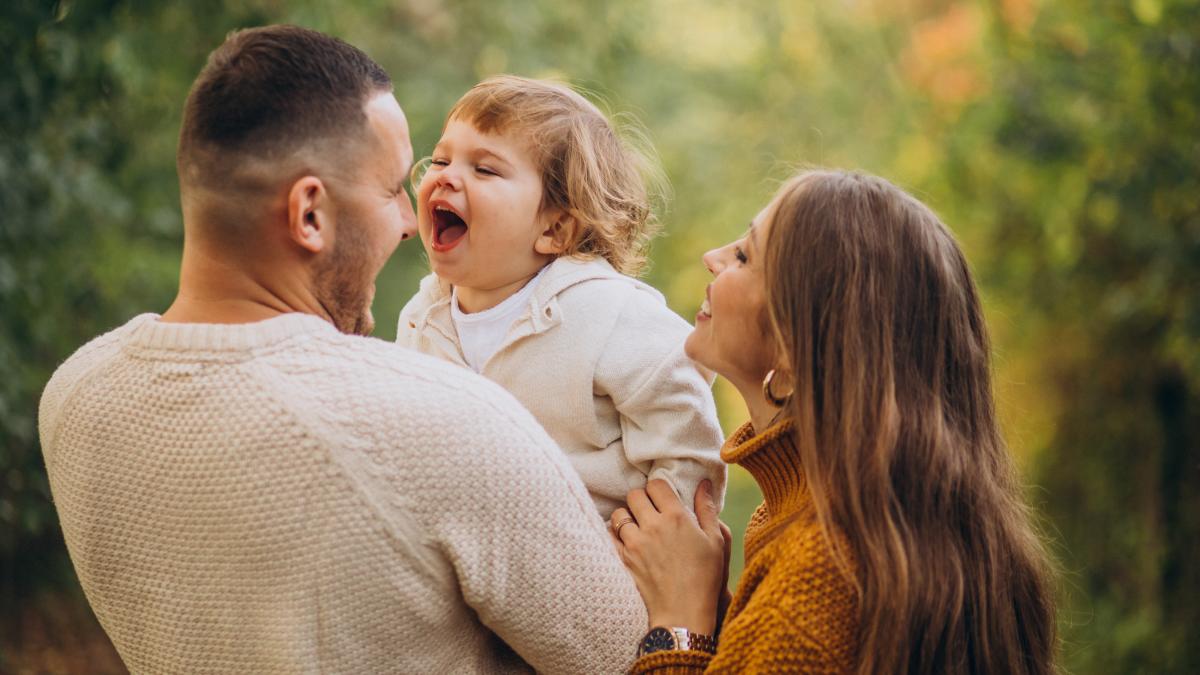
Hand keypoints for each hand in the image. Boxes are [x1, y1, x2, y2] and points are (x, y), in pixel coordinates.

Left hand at [611, 479, 726, 634]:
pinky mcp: (623, 559)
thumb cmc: (705, 578)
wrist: (683, 613)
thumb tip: (703, 483)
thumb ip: (707, 509)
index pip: (656, 485)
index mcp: (677, 517)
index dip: (659, 488)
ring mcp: (635, 542)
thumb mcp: (716, 541)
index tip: (662, 498)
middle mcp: (653, 525)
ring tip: (637, 527)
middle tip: (649, 511)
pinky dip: (615, 534)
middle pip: (634, 495)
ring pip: (619, 514)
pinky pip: (609, 535)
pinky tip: (626, 540)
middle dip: (641, 499)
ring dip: (627, 516)